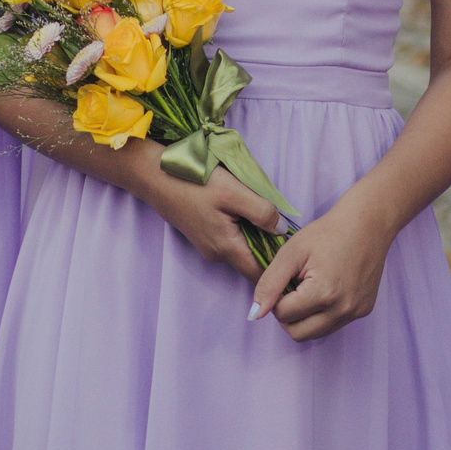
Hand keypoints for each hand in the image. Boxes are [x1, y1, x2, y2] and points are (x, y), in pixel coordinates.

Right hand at [142, 163, 279, 283]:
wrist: (155, 176)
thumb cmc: (195, 182)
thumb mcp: (235, 193)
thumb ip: (262, 213)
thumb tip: (282, 230)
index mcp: (226, 247)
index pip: (259, 273)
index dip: (278, 269)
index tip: (295, 259)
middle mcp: (216, 253)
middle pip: (250, 261)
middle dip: (269, 251)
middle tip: (288, 234)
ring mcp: (206, 244)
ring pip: (239, 248)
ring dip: (254, 237)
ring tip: (268, 219)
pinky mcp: (201, 233)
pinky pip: (228, 239)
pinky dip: (241, 230)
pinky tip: (243, 212)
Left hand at [250, 205, 393, 341]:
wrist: (366, 224)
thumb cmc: (327, 233)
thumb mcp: (291, 253)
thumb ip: (269, 284)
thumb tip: (255, 314)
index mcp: (323, 293)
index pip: (282, 314)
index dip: (276, 297)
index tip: (285, 279)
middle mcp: (342, 309)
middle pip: (297, 333)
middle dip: (287, 315)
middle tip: (292, 289)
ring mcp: (355, 313)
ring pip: (315, 333)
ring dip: (304, 318)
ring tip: (307, 289)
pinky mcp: (363, 311)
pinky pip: (332, 325)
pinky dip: (322, 314)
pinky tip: (324, 291)